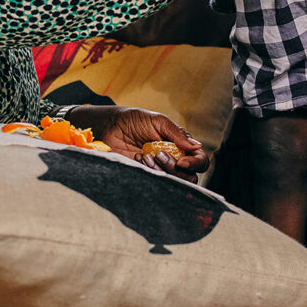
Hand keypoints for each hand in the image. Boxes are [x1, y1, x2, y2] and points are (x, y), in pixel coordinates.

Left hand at [62, 105, 208, 181]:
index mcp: (180, 145)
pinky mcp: (144, 178)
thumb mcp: (157, 120)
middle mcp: (173, 160)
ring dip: (163, 171)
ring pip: (175, 183)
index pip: (199, 159)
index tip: (182, 161)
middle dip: (177, 168)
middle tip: (159, 155)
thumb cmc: (132, 120)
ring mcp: (159, 171)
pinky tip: (138, 160)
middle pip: (191, 176)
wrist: (107, 128)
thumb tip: (196, 147)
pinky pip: (156, 186)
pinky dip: (150, 174)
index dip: (196, 163)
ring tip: (146, 156)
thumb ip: (176, 133)